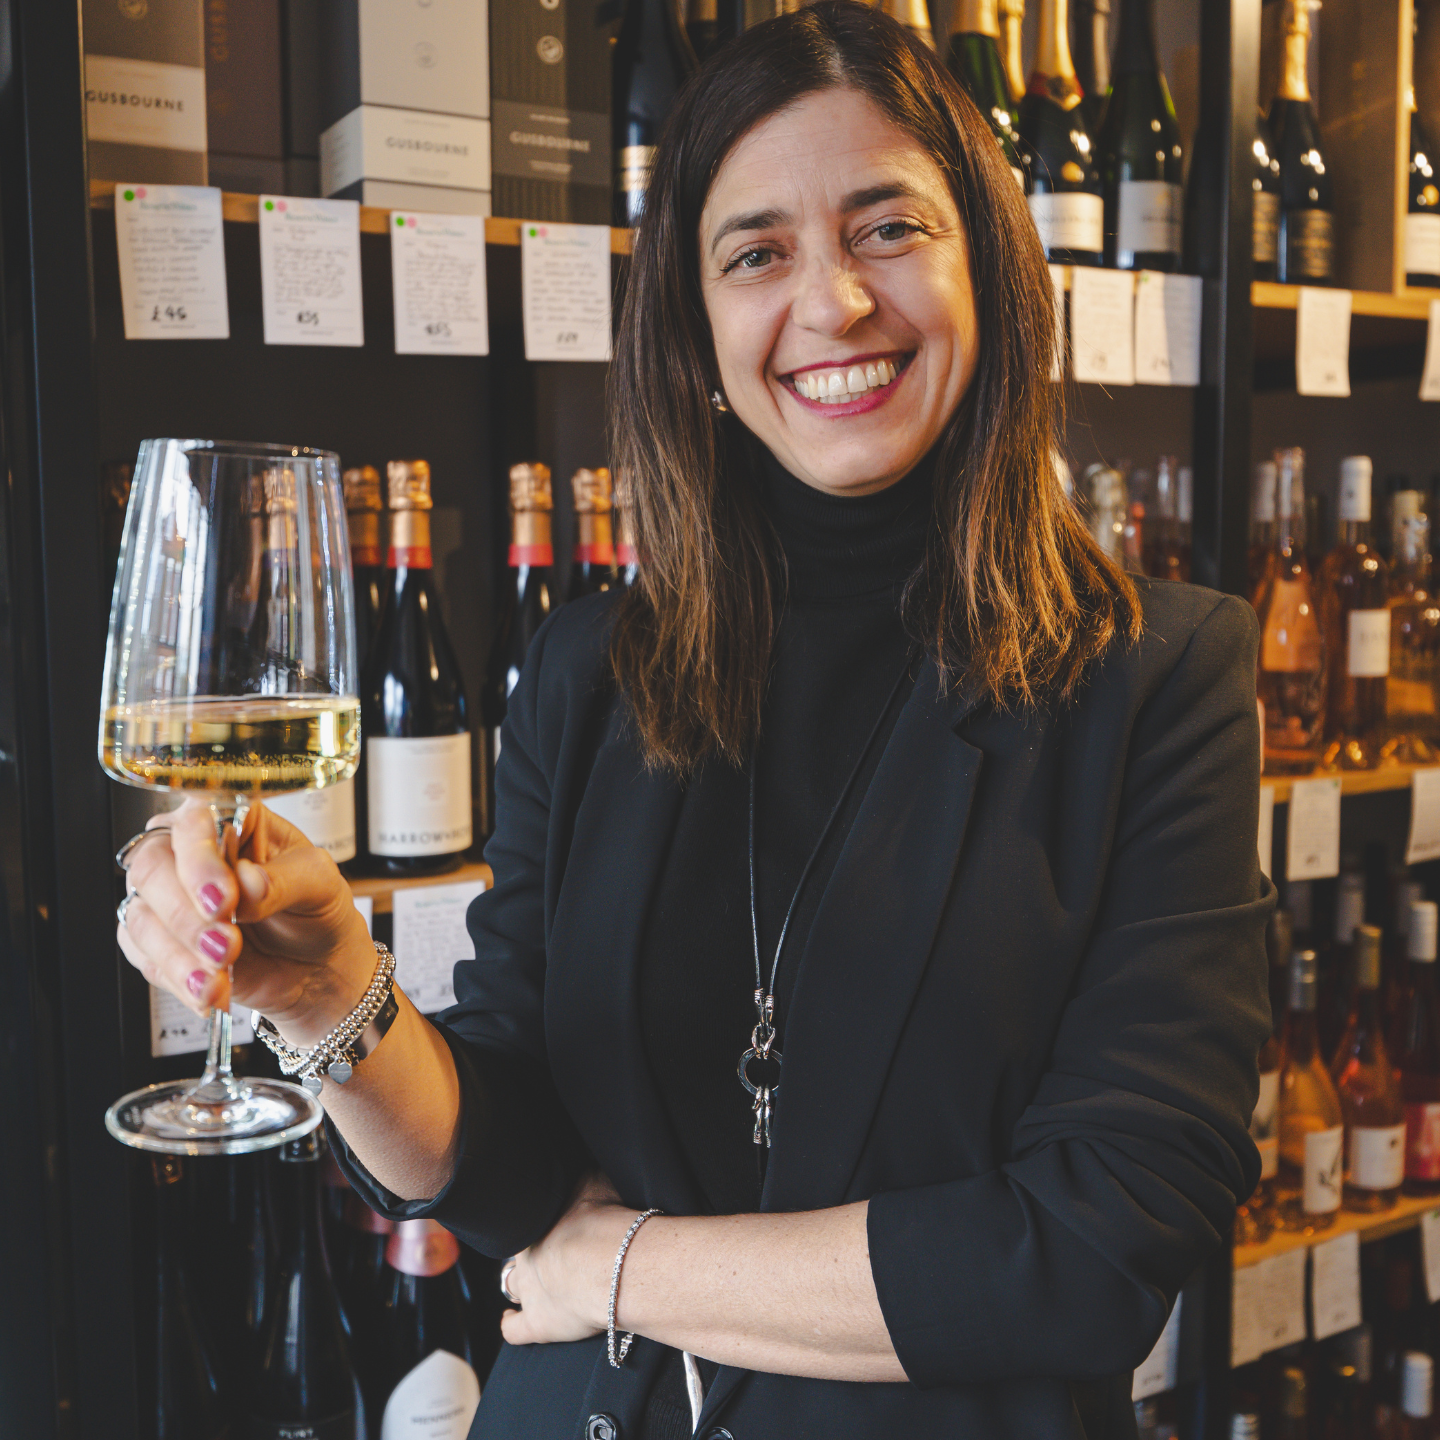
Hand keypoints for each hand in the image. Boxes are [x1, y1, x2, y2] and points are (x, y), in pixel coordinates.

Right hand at [117, 795, 375, 1044]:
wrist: (320, 968)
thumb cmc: (316, 909)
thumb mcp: (320, 884)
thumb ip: (285, 880)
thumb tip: (248, 881)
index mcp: (230, 821)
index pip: (192, 822)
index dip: (199, 859)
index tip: (224, 898)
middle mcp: (189, 854)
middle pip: (151, 867)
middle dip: (185, 914)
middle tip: (226, 944)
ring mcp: (170, 899)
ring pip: (141, 919)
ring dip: (180, 954)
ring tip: (221, 974)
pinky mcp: (161, 943)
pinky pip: (147, 959)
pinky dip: (178, 979)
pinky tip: (209, 991)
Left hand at [500, 1173, 634, 1347]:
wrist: (611, 1261)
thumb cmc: (608, 1219)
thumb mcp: (596, 1182)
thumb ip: (585, 1176)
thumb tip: (584, 1162)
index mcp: (537, 1218)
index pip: (529, 1218)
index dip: (541, 1222)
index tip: (556, 1223)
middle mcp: (528, 1251)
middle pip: (520, 1250)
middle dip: (532, 1251)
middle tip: (551, 1250)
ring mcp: (529, 1288)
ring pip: (512, 1284)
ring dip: (520, 1284)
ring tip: (532, 1283)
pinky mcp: (538, 1323)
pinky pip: (513, 1329)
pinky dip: (511, 1325)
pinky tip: (511, 1321)